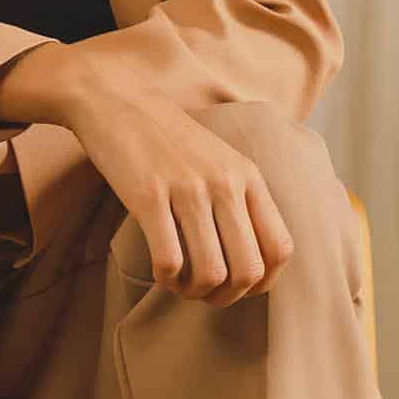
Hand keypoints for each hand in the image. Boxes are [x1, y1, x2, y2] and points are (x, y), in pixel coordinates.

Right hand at [62, 78, 293, 306]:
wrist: (118, 102)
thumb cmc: (168, 139)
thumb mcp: (220, 160)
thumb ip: (240, 199)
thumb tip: (252, 260)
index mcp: (247, 176)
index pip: (280, 248)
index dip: (264, 282)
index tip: (239, 287)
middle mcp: (225, 183)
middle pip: (248, 269)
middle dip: (227, 297)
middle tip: (205, 294)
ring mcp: (188, 189)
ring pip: (211, 272)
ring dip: (195, 292)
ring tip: (181, 285)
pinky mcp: (149, 196)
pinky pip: (169, 260)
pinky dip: (166, 279)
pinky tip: (161, 272)